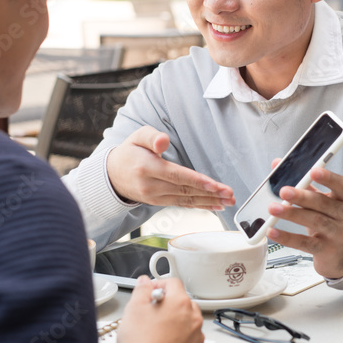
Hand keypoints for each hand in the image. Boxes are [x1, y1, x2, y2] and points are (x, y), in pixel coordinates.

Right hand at [106, 126, 233, 209]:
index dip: (196, 181)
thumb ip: (152, 137)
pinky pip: (182, 204)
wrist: (112, 175)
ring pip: (186, 200)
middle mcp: (151, 186)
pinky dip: (200, 206)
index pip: (176, 175)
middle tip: (229, 194)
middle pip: (185, 190)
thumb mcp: (137, 137)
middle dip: (210, 193)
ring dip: (209, 202)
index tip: (214, 185)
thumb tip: (163, 142)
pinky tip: (215, 206)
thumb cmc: (129, 152)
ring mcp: (155, 197)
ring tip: (227, 201)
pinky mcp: (159, 202)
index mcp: (147, 167)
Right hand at [114, 276, 203, 342]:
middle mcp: (193, 317)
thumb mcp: (134, 309)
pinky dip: (180, 338)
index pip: (172, 282)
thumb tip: (145, 283)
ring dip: (175, 320)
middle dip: (168, 303)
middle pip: (182, 301)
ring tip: (156, 330)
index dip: (158, 284)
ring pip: (187, 320)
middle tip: (151, 312)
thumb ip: (141, 290)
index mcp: (180, 302)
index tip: (150, 292)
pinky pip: (189, 338)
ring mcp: (196, 335)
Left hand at [266, 165, 342, 278]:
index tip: (313, 170)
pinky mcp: (326, 250)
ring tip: (273, 209)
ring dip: (292, 214)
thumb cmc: (330, 222)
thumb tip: (278, 164)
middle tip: (283, 191)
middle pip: (322, 203)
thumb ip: (304, 184)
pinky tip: (273, 231)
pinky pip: (304, 243)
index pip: (340, 185)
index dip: (328, 177)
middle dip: (301, 196)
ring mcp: (337, 234)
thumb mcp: (322, 203)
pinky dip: (287, 237)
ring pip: (314, 221)